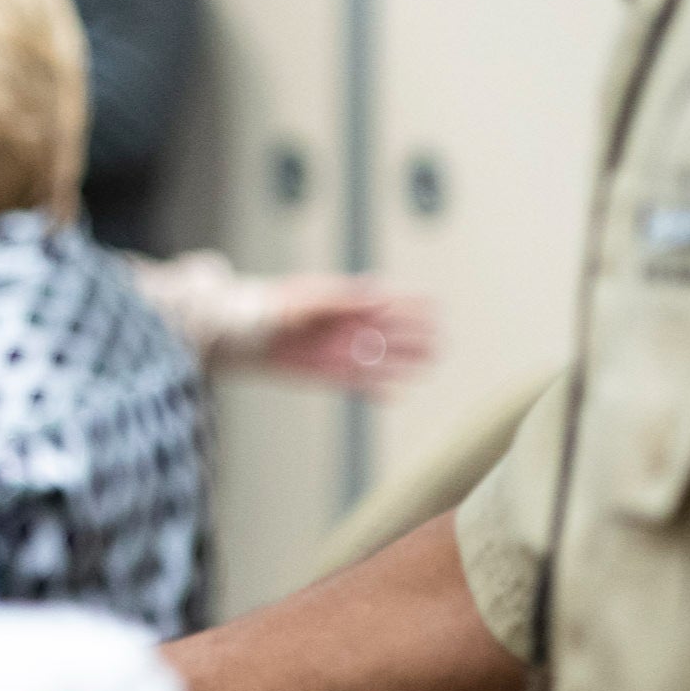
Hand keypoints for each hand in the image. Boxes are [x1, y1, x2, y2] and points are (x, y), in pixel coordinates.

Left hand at [254, 276, 435, 391]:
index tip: (437, 308)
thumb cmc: (277, 304)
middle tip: (440, 344)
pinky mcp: (330, 373)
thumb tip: (379, 294)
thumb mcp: (309, 295)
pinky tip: (394, 396)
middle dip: (417, 338)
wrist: (248, 332)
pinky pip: (359, 384)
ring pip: (382, 359)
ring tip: (428, 368)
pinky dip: (375, 390)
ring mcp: (343, 352)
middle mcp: (351, 329)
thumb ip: (343, 298)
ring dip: (404, 364)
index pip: (390, 303)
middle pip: (393, 334)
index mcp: (349, 304)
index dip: (413, 305)